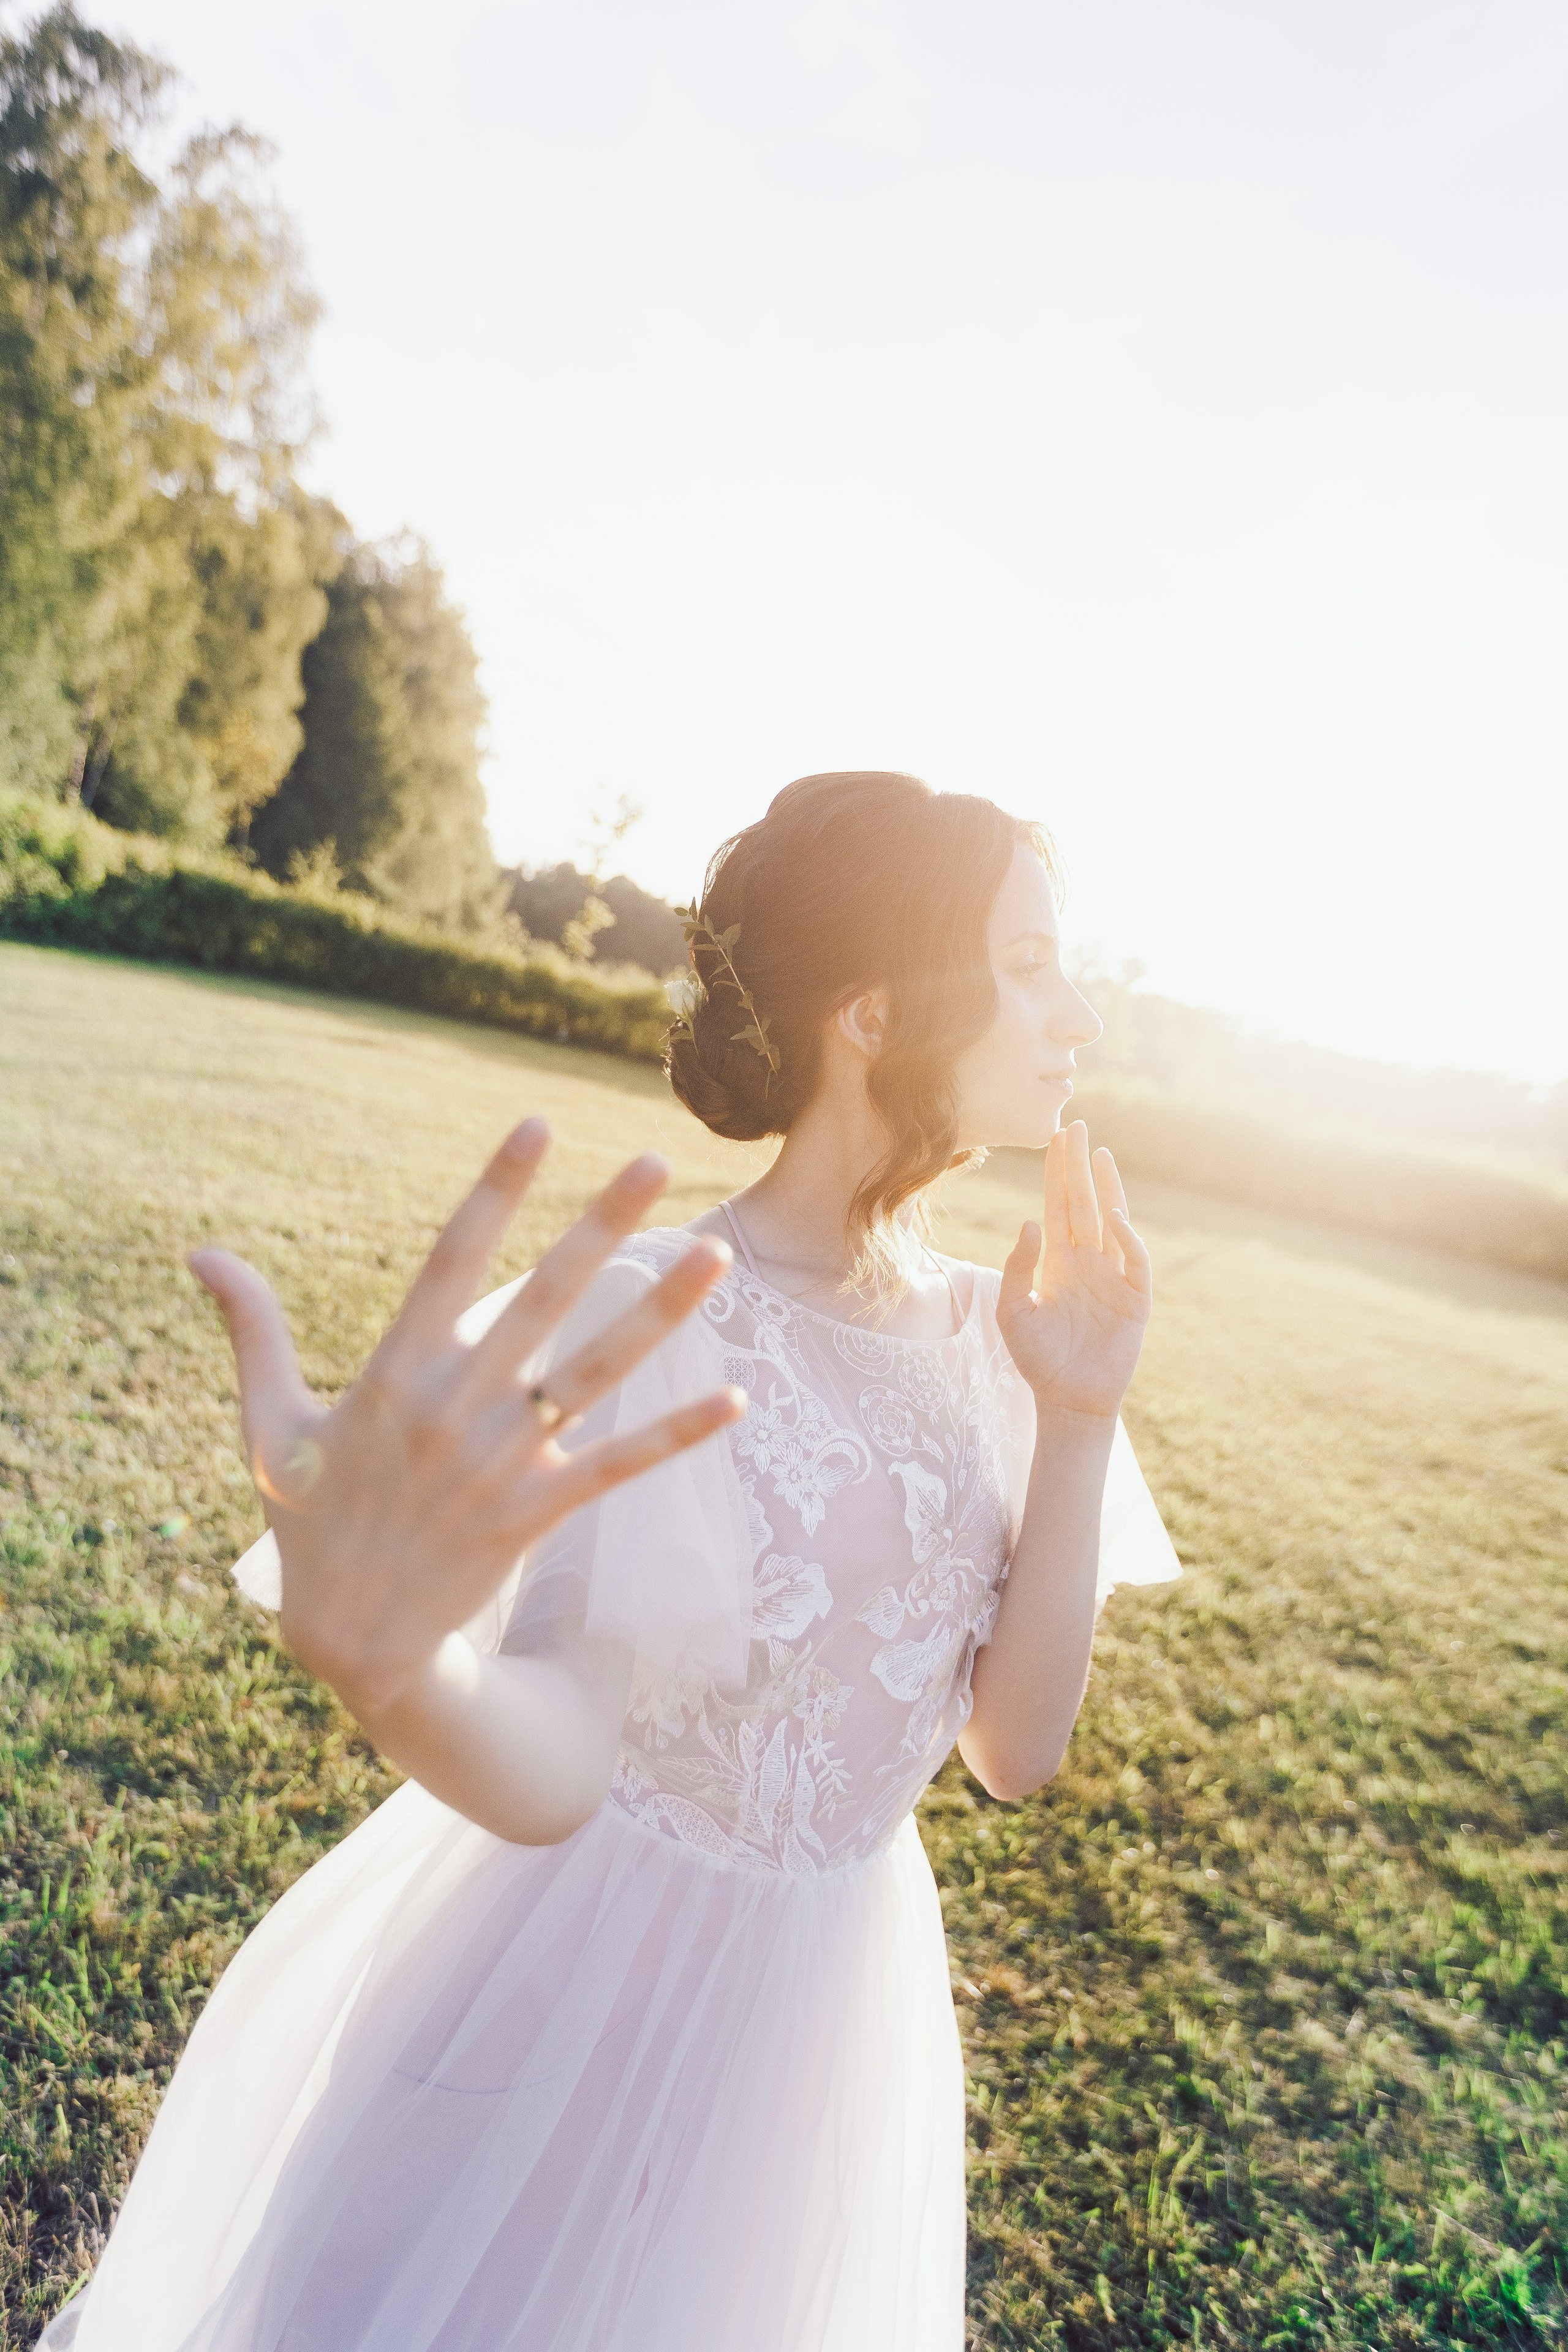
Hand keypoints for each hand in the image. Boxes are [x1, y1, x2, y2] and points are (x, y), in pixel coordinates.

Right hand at [190, 1119, 743, 1713]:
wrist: (351, 1640)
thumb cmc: (309, 1520)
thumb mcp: (267, 1423)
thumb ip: (252, 1330)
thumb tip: (200, 1252)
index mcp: (394, 1372)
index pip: (453, 1257)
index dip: (496, 1188)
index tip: (537, 1124)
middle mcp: (456, 1406)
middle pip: (543, 1297)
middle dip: (601, 1226)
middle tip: (653, 1160)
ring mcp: (502, 1460)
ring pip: (596, 1370)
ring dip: (661, 1313)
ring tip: (717, 1256)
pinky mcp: (537, 1512)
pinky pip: (620, 1464)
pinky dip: (678, 1434)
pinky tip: (737, 1400)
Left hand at [996, 1121, 1151, 1421]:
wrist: (1067, 1398)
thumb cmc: (1037, 1358)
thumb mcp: (1014, 1311)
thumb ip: (1018, 1266)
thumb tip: (1030, 1220)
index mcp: (1057, 1261)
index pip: (1057, 1206)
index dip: (1057, 1173)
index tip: (1056, 1138)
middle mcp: (1086, 1261)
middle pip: (1083, 1203)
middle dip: (1078, 1166)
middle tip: (1076, 1126)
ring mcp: (1112, 1276)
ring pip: (1112, 1221)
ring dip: (1108, 1189)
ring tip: (1101, 1154)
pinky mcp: (1134, 1298)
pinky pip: (1134, 1260)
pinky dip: (1127, 1237)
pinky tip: (1113, 1216)